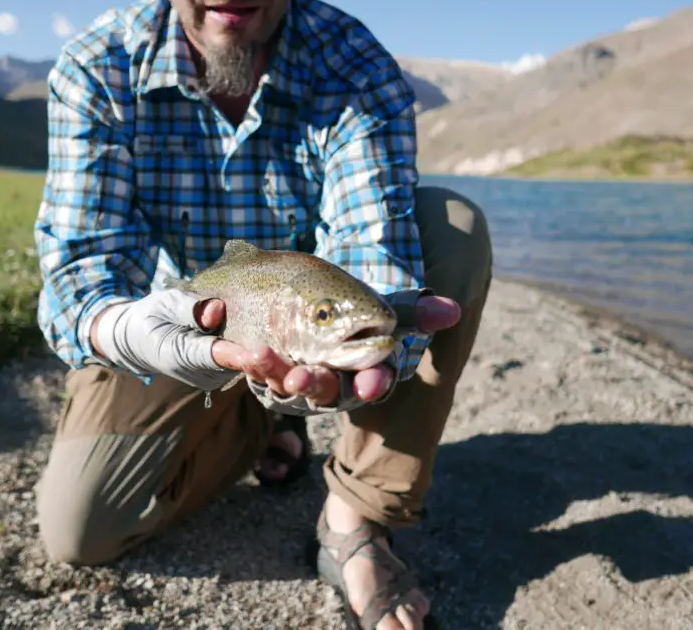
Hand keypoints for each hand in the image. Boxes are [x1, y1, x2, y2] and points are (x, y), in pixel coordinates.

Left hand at [202, 294, 461, 407]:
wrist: (309, 302)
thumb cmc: (353, 315)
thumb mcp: (384, 311)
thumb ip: (414, 311)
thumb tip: (453, 310)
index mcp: (361, 372)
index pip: (373, 383)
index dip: (373, 384)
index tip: (372, 383)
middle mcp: (329, 381)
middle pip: (324, 389)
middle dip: (314, 385)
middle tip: (302, 378)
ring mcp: (295, 377)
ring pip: (284, 383)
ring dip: (274, 372)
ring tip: (262, 356)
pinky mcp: (264, 370)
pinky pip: (254, 371)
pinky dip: (245, 361)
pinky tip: (239, 348)